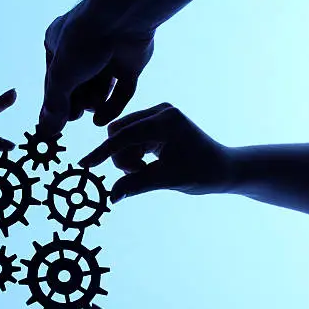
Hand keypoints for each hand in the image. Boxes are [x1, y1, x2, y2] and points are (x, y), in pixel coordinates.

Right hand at [39, 7, 153, 133]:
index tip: (54, 125)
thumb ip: (54, 104)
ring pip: (98, 92)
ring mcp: (107, 59)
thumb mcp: (61, 75)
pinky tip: (100, 120)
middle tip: (75, 114)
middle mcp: (82, 52)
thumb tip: (46, 130)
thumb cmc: (84, 39)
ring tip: (91, 105)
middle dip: (75, 103)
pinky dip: (111, 107)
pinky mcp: (129, 67)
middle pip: (76, 89)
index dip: (55, 103)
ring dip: (93, 103)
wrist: (123, 18)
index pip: (54, 82)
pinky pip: (120, 93)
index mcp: (58, 46)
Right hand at [79, 103, 233, 201]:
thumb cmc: (202, 173)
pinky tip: (148, 163)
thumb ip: (135, 186)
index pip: (124, 136)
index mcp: (166, 121)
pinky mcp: (157, 121)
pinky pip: (130, 136)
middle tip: (138, 173)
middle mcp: (161, 111)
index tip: (84, 165)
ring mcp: (159, 114)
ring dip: (127, 157)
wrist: (224, 168)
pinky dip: (133, 153)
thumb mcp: (167, 180)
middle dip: (121, 157)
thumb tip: (111, 197)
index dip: (102, 152)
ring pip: (122, 135)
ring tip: (146, 170)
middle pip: (118, 132)